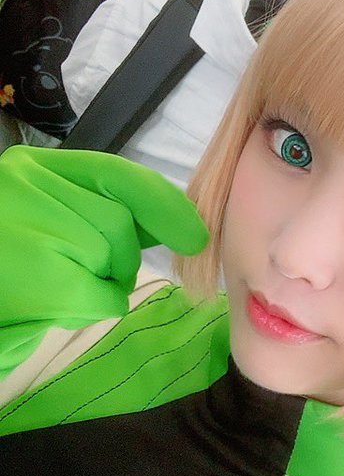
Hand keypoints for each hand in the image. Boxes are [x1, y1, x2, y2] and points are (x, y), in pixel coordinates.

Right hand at [0, 145, 208, 376]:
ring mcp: (30, 229)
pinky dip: (98, 306)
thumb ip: (103, 212)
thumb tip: (178, 219)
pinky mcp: (40, 277)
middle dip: (122, 258)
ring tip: (63, 289)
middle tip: (92, 276)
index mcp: (31, 167)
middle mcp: (25, 187)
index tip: (195, 233)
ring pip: (113, 257)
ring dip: (105, 283)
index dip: (163, 203)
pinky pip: (105, 294)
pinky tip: (63, 308)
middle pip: (117, 222)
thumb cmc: (10, 268)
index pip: (116, 172)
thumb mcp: (51, 222)